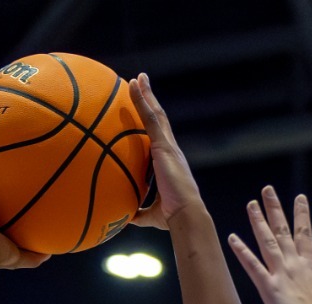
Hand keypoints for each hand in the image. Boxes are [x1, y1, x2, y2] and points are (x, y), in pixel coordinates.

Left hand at [128, 74, 204, 229]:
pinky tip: (133, 85)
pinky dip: (142, 99)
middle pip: (159, 119)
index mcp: (168, 162)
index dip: (151, 122)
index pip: (158, 137)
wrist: (186, 214)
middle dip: (150, 101)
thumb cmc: (172, 217)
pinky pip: (150, 117)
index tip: (145, 110)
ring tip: (137, 78)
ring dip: (146, 94)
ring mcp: (168, 145)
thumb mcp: (151, 214)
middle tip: (141, 84)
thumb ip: (139, 211)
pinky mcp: (164, 145)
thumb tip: (125, 217)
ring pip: (156, 113)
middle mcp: (170, 149)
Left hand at [227, 186, 311, 303]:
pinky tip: (232, 238)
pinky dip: (242, 252)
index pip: (305, 234)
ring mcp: (282, 276)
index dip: (301, 215)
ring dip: (258, 222)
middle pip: (284, 231)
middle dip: (275, 209)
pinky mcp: (270, 289)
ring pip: (267, 242)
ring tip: (251, 204)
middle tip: (267, 190)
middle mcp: (296, 266)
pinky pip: (253, 266)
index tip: (299, 197)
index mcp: (311, 267)